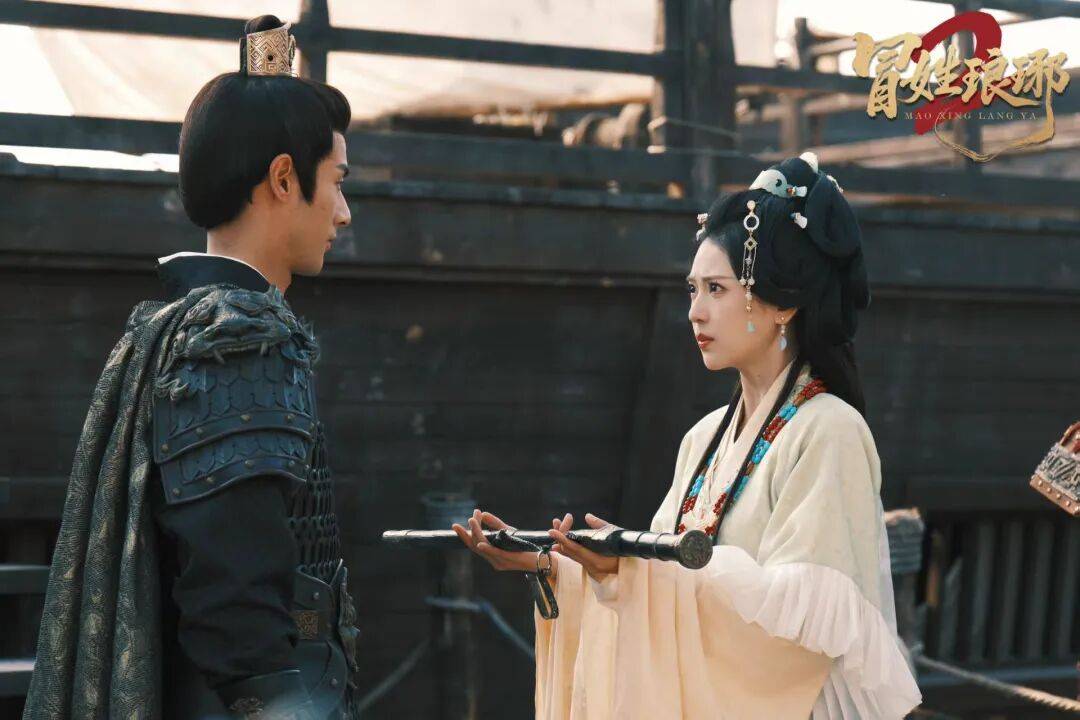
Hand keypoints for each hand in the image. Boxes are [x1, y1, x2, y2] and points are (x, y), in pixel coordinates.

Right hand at [452, 509, 571, 574]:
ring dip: (476, 533)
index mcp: (493, 556)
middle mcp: (494, 561)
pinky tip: (479, 542)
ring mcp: (500, 561)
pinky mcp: (508, 559)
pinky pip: (494, 553)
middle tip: (455, 525)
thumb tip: (483, 514)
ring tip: (471, 520)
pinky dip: (485, 548)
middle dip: (464, 536)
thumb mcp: (509, 533)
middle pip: (474, 548)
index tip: (459, 524)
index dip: (465, 535)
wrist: (544, 559)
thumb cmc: (528, 547)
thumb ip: (495, 524)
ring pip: (482, 548)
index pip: (474, 545)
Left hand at [548, 513, 618, 581]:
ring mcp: (590, 568)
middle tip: (554, 525)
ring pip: (571, 555)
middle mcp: (590, 565)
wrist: (632, 567)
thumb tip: (587, 516)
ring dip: (563, 542)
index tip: (552, 531)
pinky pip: (575, 557)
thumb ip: (599, 525)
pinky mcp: (590, 566)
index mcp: (596, 559)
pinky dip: (568, 548)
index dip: (562, 539)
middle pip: (569, 551)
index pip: (574, 548)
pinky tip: (563, 543)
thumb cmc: (625, 548)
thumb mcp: (614, 534)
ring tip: (557, 529)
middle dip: (560, 538)